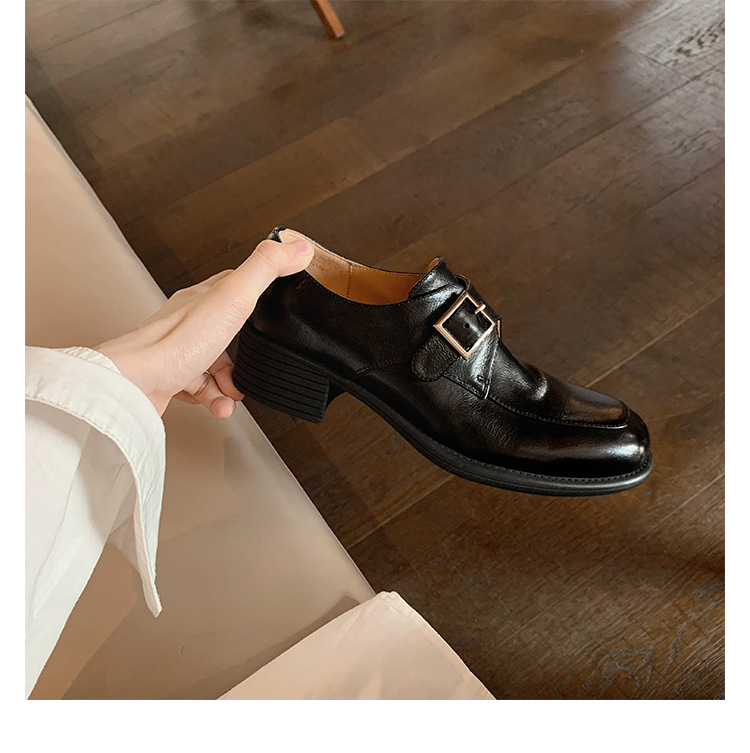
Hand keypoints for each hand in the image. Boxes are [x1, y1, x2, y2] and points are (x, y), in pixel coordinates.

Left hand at [96, 238, 312, 417]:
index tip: (277, 292)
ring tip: (234, 393)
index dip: (258, 287)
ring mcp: (179, 351)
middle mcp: (189, 322)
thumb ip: (266, 269)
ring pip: (216, 365)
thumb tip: (297, 247)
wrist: (133, 385)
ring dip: (232, 383)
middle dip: (247, 351)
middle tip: (255, 361)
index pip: (234, 282)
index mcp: (203, 297)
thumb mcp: (233, 298)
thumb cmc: (175, 343)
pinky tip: (220, 405)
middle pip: (229, 330)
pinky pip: (202, 390)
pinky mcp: (171, 379)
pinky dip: (216, 400)